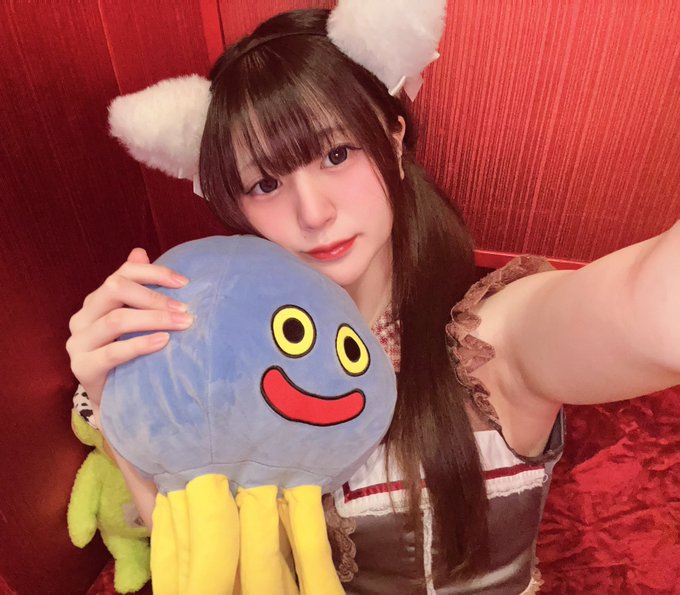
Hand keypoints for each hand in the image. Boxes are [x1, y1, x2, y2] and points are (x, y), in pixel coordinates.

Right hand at [66, 248, 192, 406]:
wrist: (115, 399)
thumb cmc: (130, 356)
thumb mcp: (136, 321)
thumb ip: (137, 289)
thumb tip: (140, 251)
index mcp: (96, 301)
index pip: (123, 273)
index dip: (154, 273)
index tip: (185, 283)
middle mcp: (82, 317)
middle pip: (115, 290)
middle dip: (155, 297)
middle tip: (186, 309)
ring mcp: (78, 343)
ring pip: (116, 319)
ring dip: (154, 319)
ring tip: (183, 324)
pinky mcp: (82, 368)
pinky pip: (112, 352)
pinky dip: (140, 344)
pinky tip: (163, 342)